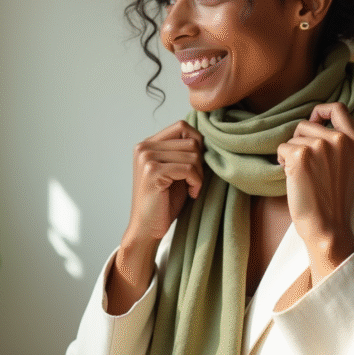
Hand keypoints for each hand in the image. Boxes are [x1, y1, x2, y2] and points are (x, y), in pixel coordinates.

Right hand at [127, 120, 203, 242]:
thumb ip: (185, 151)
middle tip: (195, 181)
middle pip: (190, 141)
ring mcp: (146, 158)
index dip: (197, 144)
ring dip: (199, 174)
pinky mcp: (152, 172)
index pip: (182, 126)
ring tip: (192, 188)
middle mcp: (144, 147)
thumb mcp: (176, 170)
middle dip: (200, 162)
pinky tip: (191, 193)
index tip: (196, 166)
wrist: (147, 228)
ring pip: (192, 155)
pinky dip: (196, 183)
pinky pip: (189, 169)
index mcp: (148, 144)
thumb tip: (209, 137)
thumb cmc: (165, 201)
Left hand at [277, 102, 353, 282]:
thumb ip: (339, 142)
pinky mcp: (300, 155)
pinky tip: (293, 177)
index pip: (338, 107)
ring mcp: (320, 146)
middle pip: (307, 124)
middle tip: (306, 164)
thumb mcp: (348, 164)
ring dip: (291, 153)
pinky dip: (282, 161)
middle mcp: (340, 139)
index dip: (321, 111)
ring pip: (292, 137)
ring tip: (302, 174)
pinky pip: (282, 148)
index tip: (314, 121)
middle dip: (300, 141)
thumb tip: (314, 121)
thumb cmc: (334, 199)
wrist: (328, 226)